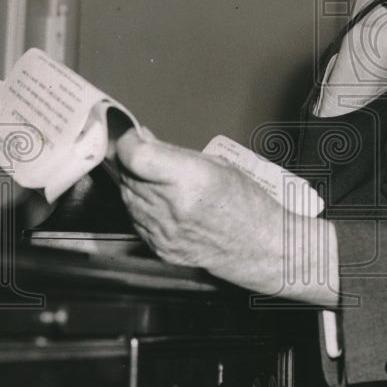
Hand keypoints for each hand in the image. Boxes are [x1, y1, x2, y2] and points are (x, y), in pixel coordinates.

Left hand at [115, 129, 338, 305]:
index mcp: (192, 182)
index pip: (137, 158)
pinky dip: (142, 207)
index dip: (130, 144)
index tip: (133, 138)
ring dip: (135, 184)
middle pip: (129, 176)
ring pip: (128, 198)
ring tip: (159, 179)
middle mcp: (174, 209)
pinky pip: (136, 221)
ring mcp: (164, 233)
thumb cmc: (247, 204)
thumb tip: (145, 139)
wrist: (258, 246)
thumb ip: (175, 153)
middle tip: (147, 155)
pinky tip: (162, 201)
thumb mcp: (217, 165)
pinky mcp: (160, 248)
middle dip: (133, 161)